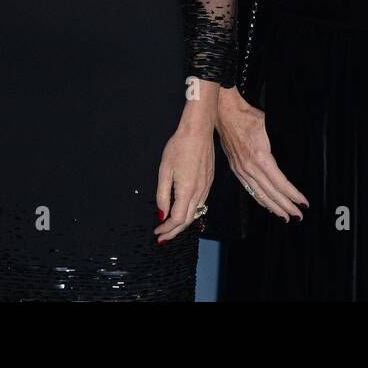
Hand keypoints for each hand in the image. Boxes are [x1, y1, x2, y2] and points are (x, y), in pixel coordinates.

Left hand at [154, 106, 214, 242]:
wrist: (198, 131)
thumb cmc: (179, 147)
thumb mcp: (164, 171)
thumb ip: (163, 195)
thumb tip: (162, 214)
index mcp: (187, 191)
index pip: (177, 219)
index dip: (167, 229)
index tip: (158, 232)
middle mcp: (199, 192)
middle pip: (188, 220)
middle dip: (175, 231)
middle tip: (163, 237)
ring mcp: (206, 187)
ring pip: (196, 213)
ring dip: (183, 223)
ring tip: (171, 228)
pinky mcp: (209, 182)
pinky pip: (201, 203)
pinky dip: (191, 212)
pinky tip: (183, 211)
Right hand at [216, 86, 307, 219]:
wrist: (226, 114)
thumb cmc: (248, 117)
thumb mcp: (270, 125)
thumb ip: (283, 140)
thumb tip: (298, 148)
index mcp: (261, 158)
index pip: (280, 183)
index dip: (293, 195)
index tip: (303, 203)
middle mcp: (250, 168)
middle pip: (271, 193)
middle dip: (286, 206)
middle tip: (298, 215)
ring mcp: (241, 170)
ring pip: (260, 194)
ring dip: (273, 207)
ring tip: (285, 216)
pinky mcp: (236, 169)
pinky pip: (249, 189)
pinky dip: (259, 199)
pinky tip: (267, 205)